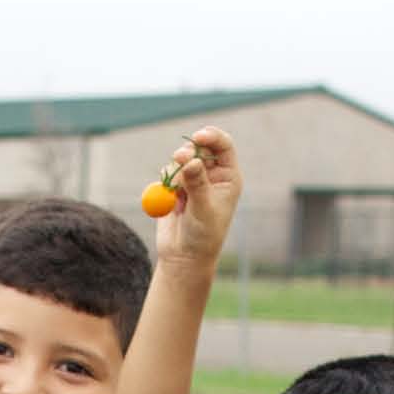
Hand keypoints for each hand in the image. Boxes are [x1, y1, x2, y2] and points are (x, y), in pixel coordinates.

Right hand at [154, 128, 242, 267]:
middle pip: (199, 147)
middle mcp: (212, 174)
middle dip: (188, 152)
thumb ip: (197, 183)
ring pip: (181, 159)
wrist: (184, 256)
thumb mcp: (202, 209)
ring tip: (177, 194)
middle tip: (179, 159)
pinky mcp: (176, 186)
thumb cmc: (203, 236)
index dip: (211, 136)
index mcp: (228, 177)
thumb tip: (191, 160)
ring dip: (176, 171)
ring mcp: (194, 179)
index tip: (198, 137)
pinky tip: (171, 201)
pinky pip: (168, 171)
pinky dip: (165, 181)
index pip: (223, 145)